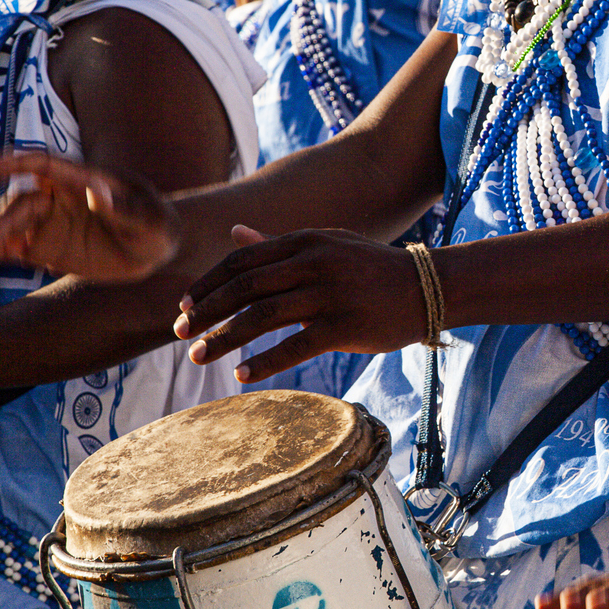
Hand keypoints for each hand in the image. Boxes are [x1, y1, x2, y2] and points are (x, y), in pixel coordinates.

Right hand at [0, 152, 179, 281]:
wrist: (156, 249)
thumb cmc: (156, 225)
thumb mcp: (148, 220)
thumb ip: (123, 209)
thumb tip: (96, 193)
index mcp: (80, 179)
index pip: (43, 166)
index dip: (14, 164)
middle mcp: (56, 197)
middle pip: (19, 204)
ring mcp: (46, 222)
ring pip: (6, 226)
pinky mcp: (42, 247)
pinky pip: (8, 248)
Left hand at [172, 227, 425, 382]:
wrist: (428, 287)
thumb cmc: (371, 268)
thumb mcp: (326, 244)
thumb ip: (277, 243)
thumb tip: (234, 233)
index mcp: (304, 241)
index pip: (241, 261)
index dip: (207, 285)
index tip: (184, 308)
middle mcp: (314, 263)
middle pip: (244, 288)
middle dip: (206, 312)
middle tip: (179, 335)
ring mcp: (330, 294)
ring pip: (262, 317)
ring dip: (224, 339)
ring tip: (199, 357)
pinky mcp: (346, 326)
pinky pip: (295, 346)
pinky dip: (264, 361)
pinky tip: (242, 375)